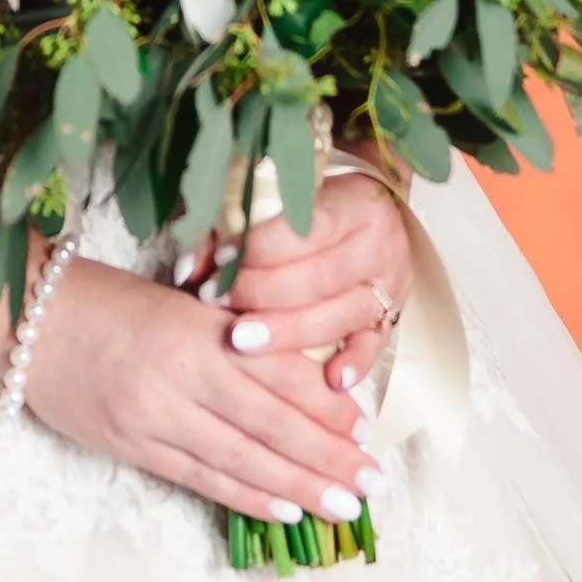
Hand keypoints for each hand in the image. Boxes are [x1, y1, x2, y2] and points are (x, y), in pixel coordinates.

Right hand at [18, 257, 378, 534]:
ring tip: (342, 506)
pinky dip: (245, 495)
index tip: (366, 431)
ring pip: (239, 460)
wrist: (23, 318)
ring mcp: (150, 416)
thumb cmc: (105, 300)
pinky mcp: (128, 445)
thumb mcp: (179, 303)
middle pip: (269, 425)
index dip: (326, 410)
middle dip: (327, 458)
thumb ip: (234, 338)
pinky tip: (281, 509)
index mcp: (196, 328)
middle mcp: (177, 375)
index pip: (276, 377)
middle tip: (372, 483)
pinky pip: (199, 477)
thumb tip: (305, 381)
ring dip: (297, 487)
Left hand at [209, 167, 412, 393]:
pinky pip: (374, 346)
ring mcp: (390, 286)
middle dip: (263, 294)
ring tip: (242, 340)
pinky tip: (330, 379)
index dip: (259, 248)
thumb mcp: (278, 201)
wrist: (367, 217)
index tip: (220, 262)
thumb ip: (232, 229)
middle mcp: (379, 245)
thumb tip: (190, 271)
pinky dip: (354, 364)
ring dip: (289, 332)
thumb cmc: (310, 209)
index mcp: (356, 204)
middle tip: (218, 304)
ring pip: (341, 315)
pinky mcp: (391, 319)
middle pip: (319, 278)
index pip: (306, 229)